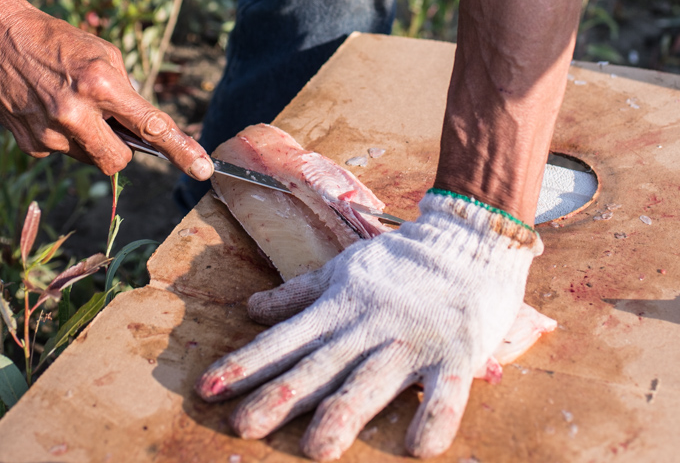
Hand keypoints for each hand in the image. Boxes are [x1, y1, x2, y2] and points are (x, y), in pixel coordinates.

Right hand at [0, 0, 211, 177]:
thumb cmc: (57, 41)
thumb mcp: (102, 53)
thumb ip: (126, 92)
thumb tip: (144, 128)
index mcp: (100, 84)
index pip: (150, 126)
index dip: (181, 150)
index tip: (203, 169)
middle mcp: (75, 113)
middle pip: (118, 160)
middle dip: (122, 148)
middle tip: (110, 124)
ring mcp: (50, 134)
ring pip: (90, 158)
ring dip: (89, 140)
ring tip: (68, 104)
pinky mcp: (31, 145)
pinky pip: (63, 153)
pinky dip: (63, 137)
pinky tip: (48, 110)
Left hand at [197, 192, 541, 459]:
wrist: (471, 236)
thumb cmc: (403, 259)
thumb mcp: (342, 269)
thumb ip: (298, 293)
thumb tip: (252, 308)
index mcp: (338, 307)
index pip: (283, 340)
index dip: (245, 364)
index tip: (208, 389)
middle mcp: (367, 326)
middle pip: (317, 366)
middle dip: (279, 396)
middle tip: (243, 425)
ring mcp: (410, 341)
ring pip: (370, 381)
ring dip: (342, 413)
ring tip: (316, 449)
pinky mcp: (455, 352)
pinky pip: (445, 392)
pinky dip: (433, 417)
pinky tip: (418, 447)